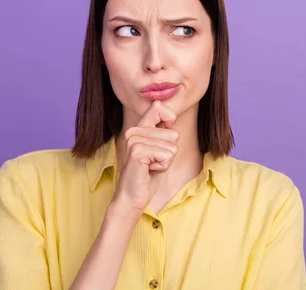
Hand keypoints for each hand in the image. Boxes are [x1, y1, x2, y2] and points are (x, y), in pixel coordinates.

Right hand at [111, 101, 178, 216]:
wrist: (132, 198)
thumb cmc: (147, 175)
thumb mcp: (159, 150)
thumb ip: (163, 132)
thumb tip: (172, 115)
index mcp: (138, 128)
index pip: (159, 107)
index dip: (170, 121)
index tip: (163, 141)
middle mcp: (134, 131)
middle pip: (173, 133)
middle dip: (169, 152)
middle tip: (153, 162)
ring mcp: (134, 140)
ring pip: (172, 146)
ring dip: (166, 161)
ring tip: (150, 167)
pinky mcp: (137, 152)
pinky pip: (168, 155)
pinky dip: (163, 167)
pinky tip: (149, 171)